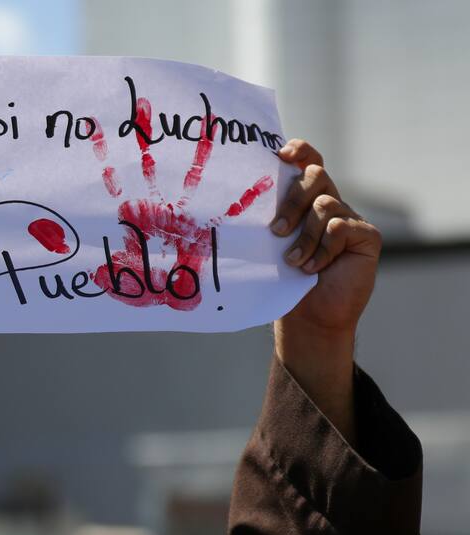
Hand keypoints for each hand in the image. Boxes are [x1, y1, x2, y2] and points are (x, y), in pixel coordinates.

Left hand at [268, 140, 379, 441]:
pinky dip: (323, 249)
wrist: (308, 318)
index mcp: (306, 200)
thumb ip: (265, 219)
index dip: (299, 150)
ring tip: (293, 261)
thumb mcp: (269, 246)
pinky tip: (314, 269)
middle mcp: (330, 202)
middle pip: (315, 176)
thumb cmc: (282, 281)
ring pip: (325, 204)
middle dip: (292, 200)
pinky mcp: (366, 236)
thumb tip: (234, 198)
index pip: (308, 161)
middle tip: (276, 231)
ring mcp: (350, 218)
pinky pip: (341, 227)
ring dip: (304, 236)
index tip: (281, 155)